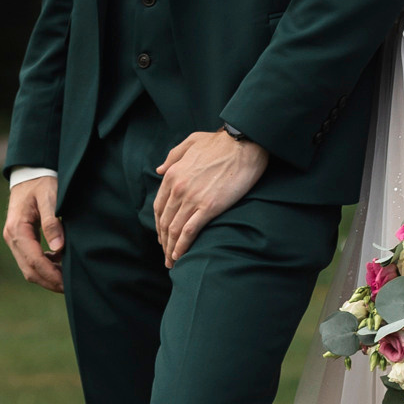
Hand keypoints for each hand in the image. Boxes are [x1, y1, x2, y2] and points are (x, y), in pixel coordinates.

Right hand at [5, 176, 64, 291]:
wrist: (29, 172)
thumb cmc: (41, 182)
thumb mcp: (49, 196)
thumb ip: (52, 221)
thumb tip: (58, 248)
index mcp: (17, 229)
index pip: (34, 260)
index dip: (51, 274)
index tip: (66, 283)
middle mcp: (11, 237)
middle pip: (29, 270)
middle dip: (48, 281)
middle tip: (69, 288)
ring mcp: (13, 240)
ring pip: (28, 268)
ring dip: (46, 277)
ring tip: (66, 280)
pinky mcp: (19, 239)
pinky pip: (29, 259)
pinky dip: (43, 266)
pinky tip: (59, 264)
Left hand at [153, 128, 268, 265]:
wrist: (244, 144)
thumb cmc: (221, 142)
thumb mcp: (191, 141)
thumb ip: (173, 156)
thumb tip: (159, 170)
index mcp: (173, 174)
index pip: (159, 207)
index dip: (159, 225)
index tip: (162, 236)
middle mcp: (178, 188)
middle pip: (165, 222)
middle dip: (164, 242)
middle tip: (166, 255)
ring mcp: (192, 199)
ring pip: (174, 230)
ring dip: (171, 249)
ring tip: (172, 262)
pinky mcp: (209, 207)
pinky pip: (189, 231)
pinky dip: (182, 246)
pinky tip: (180, 256)